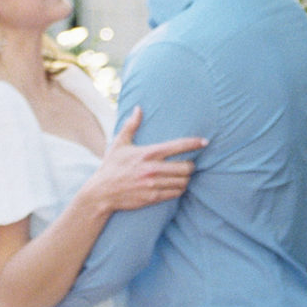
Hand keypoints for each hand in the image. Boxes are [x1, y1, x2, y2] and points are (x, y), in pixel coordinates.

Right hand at [84, 105, 202, 213]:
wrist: (101, 192)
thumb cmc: (111, 166)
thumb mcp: (119, 144)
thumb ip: (131, 125)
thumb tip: (138, 108)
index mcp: (148, 153)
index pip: (178, 146)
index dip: (194, 143)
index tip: (205, 141)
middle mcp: (152, 169)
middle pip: (186, 167)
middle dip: (190, 165)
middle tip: (188, 164)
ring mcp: (153, 185)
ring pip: (183, 181)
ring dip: (186, 178)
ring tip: (183, 175)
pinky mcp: (153, 197)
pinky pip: (175, 193)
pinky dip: (179, 189)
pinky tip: (176, 185)